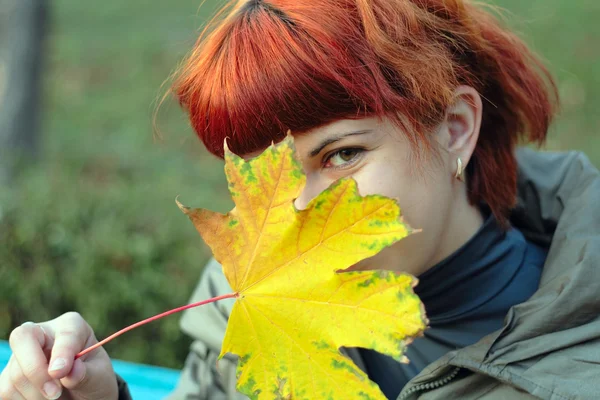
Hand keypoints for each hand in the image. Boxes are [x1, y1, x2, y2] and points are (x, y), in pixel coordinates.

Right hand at [0, 312, 117, 399]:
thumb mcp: (99, 377)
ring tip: (58, 397)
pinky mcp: (9, 375)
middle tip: (54, 394)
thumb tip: (72, 371)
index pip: (64, 332)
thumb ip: (87, 373)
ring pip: (15, 372)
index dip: (62, 351)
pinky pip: (6, 390)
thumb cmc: (94, 380)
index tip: (61, 372)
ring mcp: (22, 353)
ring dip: (35, 394)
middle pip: (23, 339)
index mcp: (71, 326)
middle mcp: (43, 333)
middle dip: (35, 369)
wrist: (83, 394)